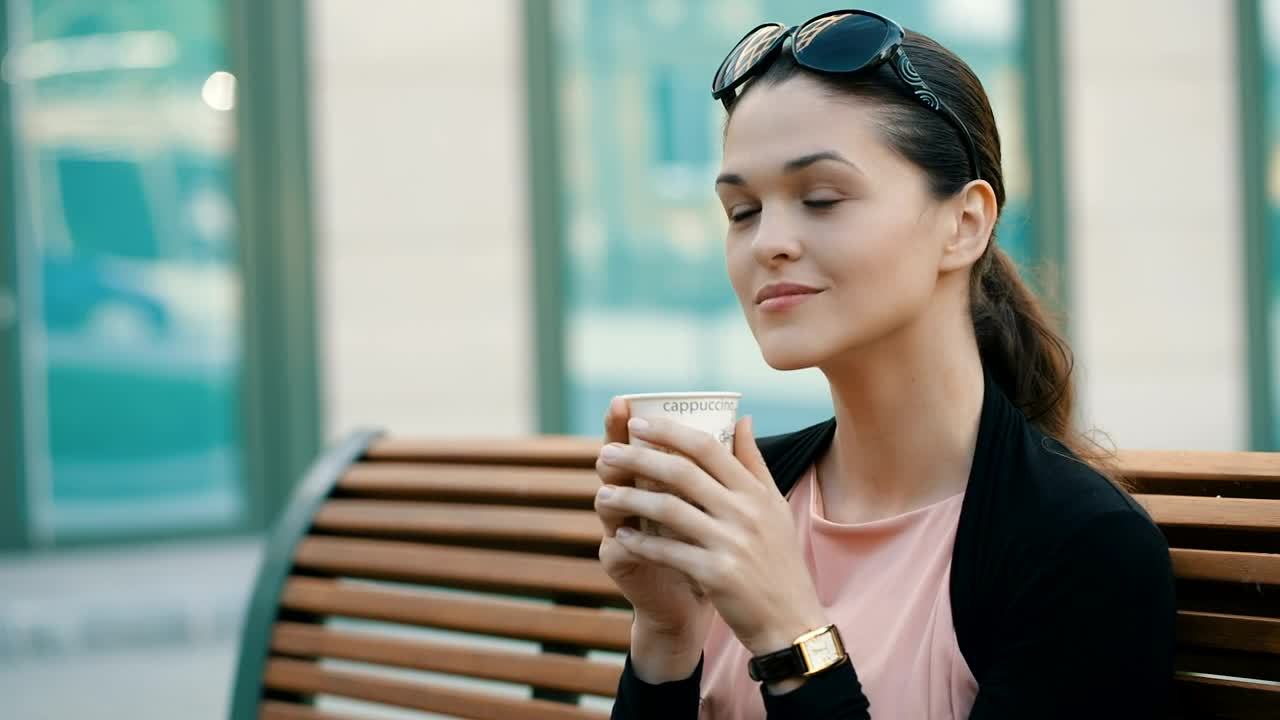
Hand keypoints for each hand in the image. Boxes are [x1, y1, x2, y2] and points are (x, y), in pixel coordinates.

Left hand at [595, 414, 829, 659]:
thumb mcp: (775, 507)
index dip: (669, 432)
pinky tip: (622, 536)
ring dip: (630, 500)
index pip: (708, 447)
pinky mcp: (717, 575)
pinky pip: (669, 551)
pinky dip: (641, 543)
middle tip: (606, 454)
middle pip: (682, 473)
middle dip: (638, 459)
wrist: (791, 621)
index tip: (637, 423)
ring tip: (604, 495)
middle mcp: (745, 512)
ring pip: (669, 510)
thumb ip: (754, 462)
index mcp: (755, 492)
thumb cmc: (779, 561)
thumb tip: (741, 418)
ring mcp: (731, 543)